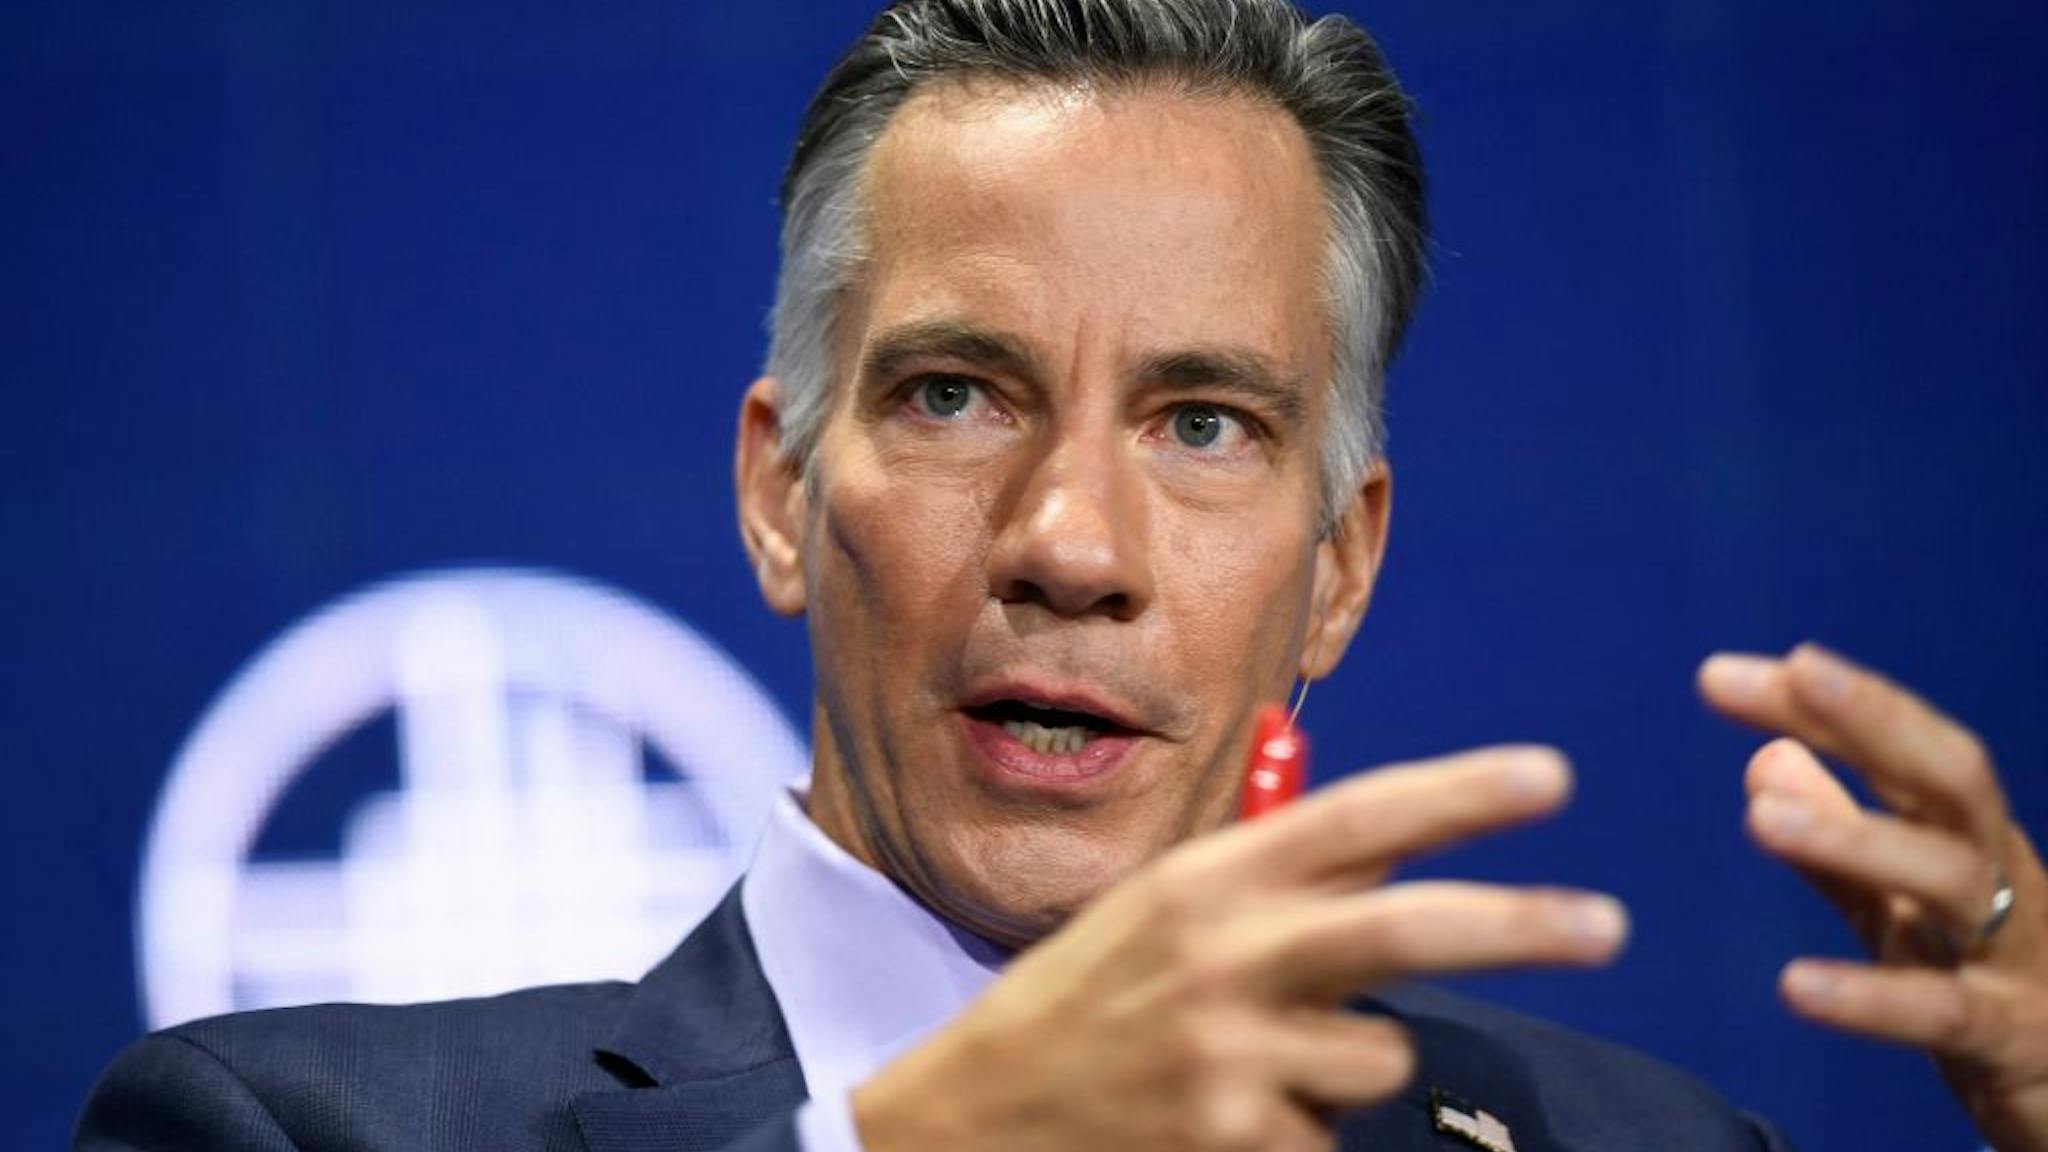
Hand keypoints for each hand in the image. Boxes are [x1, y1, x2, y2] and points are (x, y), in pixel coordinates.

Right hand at [850, 746, 1627, 1151]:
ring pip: (1381, 1053)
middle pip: (1405, 927)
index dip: (1459, 794)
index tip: (1551, 776)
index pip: (1353, 818)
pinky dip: (1300, 1130)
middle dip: (1522, 922)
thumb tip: (1397, 851)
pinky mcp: (1234, 1141)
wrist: (976, 1115)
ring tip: (1257, 1070)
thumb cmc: (1083, 1004)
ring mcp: (1227, 1055)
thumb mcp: (1160, 913)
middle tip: (1607, 922)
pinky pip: (1330, 1136)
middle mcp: (1218, 955)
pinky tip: (1221, 1122)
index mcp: (1203, 880)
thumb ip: (1269, 884)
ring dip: (1352, 1064)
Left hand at [1700, 643, 2047, 1151]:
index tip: (1722, 674)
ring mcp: (2015, 958)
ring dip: (1856, 839)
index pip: (1899, 751)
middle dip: (1878, 718)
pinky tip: (1794, 985)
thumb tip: (1767, 755)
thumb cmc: (1983, 988)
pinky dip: (1869, 998)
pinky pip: (1941, 1012)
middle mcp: (2001, 879)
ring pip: (1949, 879)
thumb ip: (1838, 843)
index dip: (1823, 707)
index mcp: (1969, 840)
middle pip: (1953, 778)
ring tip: (1760, 817)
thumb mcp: (1901, 911)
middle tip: (1799, 671)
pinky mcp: (2009, 1041)